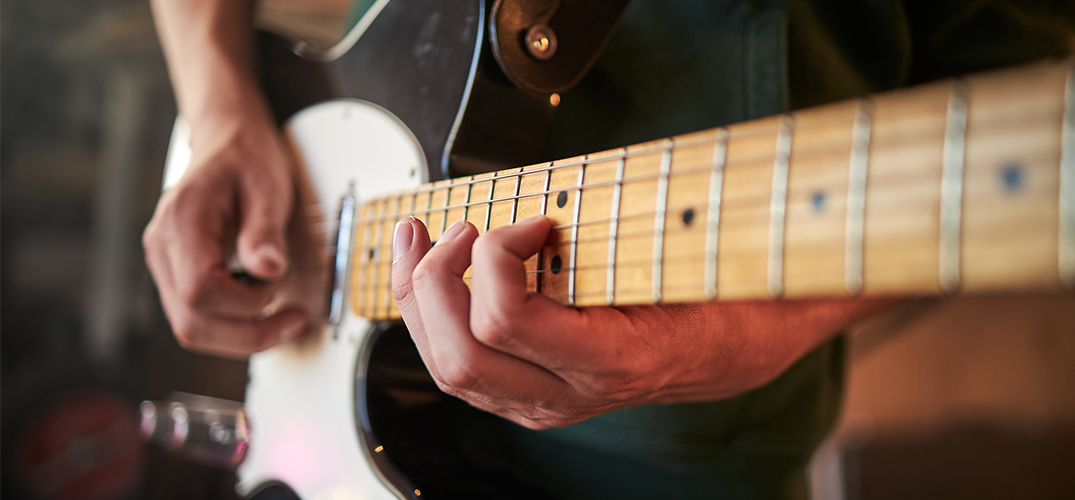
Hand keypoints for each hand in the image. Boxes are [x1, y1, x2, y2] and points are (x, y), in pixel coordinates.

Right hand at [143, 119, 313, 357]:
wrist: (226, 140)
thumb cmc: (246, 158)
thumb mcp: (267, 187)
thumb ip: (265, 231)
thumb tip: (269, 272)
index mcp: (181, 221)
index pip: (200, 289)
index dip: (244, 304)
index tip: (279, 288)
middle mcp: (162, 247)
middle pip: (190, 322)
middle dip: (247, 335)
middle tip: (293, 323)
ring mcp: (165, 264)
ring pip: (190, 328)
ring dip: (240, 336)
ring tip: (283, 319)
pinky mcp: (177, 274)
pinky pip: (197, 316)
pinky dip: (231, 324)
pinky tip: (261, 308)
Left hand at [392, 216, 887, 429]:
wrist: (741, 346)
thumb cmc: (717, 296)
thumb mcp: (684, 255)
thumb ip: (620, 232)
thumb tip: (555, 197)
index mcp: (609, 361)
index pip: (506, 321)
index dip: (498, 253)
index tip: (531, 220)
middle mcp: (568, 395)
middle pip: (459, 356)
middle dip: (436, 280)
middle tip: (456, 228)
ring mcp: (545, 403)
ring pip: (449, 369)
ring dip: (420, 298)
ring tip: (421, 240)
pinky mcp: (531, 396)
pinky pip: (461, 369)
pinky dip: (434, 318)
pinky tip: (433, 274)